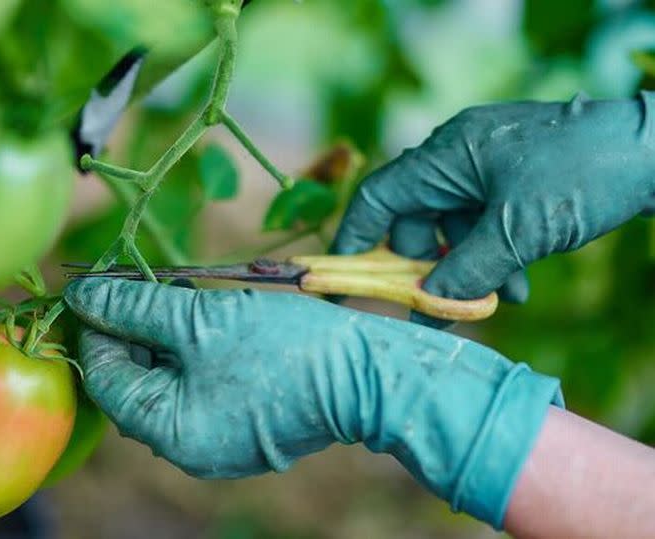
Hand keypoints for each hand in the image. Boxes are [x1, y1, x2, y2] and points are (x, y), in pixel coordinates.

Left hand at [64, 278, 561, 527]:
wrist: (370, 374)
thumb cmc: (286, 347)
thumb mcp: (201, 318)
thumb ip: (135, 306)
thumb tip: (81, 292)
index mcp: (170, 432)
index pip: (105, 377)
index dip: (95, 326)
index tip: (99, 284)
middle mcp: (188, 448)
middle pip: (136, 380)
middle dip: (134, 328)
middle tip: (144, 282)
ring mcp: (218, 441)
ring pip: (170, 381)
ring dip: (166, 337)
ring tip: (181, 295)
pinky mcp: (243, 426)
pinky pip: (201, 388)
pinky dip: (196, 353)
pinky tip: (209, 320)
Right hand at [332, 92, 654, 324]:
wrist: (654, 149)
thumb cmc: (581, 176)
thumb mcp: (517, 232)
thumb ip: (466, 272)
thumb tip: (429, 306)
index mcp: (446, 155)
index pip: (380, 197)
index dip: (357, 238)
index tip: (346, 277)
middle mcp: (460, 158)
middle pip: (417, 220)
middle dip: (429, 267)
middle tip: (440, 306)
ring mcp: (489, 167)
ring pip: (455, 229)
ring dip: (469, 268)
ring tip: (500, 299)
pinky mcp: (516, 180)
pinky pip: (486, 224)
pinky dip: (495, 256)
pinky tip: (519, 284)